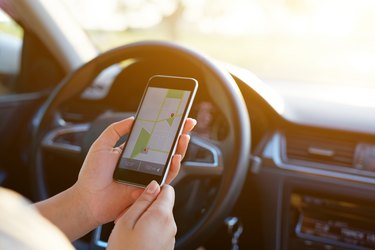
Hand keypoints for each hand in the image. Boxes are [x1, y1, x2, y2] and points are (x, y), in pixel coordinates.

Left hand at [74, 117, 195, 226]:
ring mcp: (148, 174)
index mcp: (133, 150)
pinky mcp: (150, 187)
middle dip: (179, 134)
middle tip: (187, 123)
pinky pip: (166, 177)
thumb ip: (116, 130)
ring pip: (170, 161)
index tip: (175, 117)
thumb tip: (133, 119)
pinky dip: (174, 167)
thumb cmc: (92, 174)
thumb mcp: (102, 145)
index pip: (153, 136)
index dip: (165, 127)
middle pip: (166, 147)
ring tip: (184, 137)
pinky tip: (176, 156)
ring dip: (180, 148)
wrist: (89, 199)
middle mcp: (144, 162)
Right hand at [107, 181, 176, 249]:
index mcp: (162, 215)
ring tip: (129, 229)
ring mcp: (170, 237)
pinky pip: (160, 231)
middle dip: (146, 206)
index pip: (168, 189)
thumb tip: (153, 185)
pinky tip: (134, 238)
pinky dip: (148, 230)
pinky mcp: (167, 246)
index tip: (141, 195)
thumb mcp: (127, 221)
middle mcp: (171, 225)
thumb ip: (142, 200)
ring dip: (146, 219)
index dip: (154, 189)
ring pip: (160, 218)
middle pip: (163, 204)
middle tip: (128, 215)